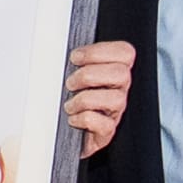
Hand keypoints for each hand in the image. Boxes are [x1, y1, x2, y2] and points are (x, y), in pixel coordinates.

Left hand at [64, 39, 135, 156]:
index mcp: (112, 72)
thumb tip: (57, 48)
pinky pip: (104, 124)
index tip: (75, 57)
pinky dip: (85, 119)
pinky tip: (73, 119)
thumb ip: (73, 61)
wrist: (60, 133)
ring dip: (85, 99)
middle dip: (89, 75)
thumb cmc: (66, 99)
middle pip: (121, 74)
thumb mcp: (69, 74)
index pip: (125, 52)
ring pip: (116, 99)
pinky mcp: (106, 132)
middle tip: (70, 83)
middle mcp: (118, 90)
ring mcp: (114, 112)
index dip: (99, 51)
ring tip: (70, 104)